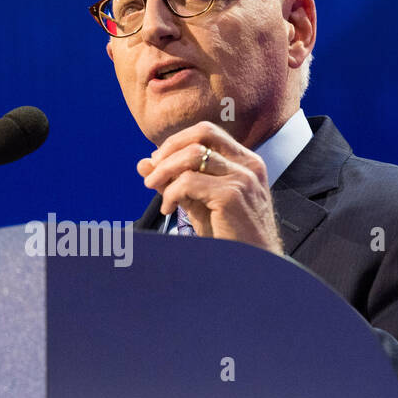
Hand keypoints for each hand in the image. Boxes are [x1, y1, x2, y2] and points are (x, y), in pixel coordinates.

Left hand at [137, 122, 283, 254]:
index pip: (207, 132)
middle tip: (152, 174)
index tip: (158, 163)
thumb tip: (143, 163)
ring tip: (156, 191)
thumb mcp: (199, 202)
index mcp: (246, 161)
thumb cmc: (229, 235)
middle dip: (169, 150)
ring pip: (192, 155)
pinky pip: (188, 182)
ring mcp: (243, 178)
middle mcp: (248, 164)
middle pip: (201, 134)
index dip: (177, 142)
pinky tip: (169, 210)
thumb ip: (175, 181)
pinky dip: (171, 193)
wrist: (253, 265)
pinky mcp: (232, 195)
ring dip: (165, 171)